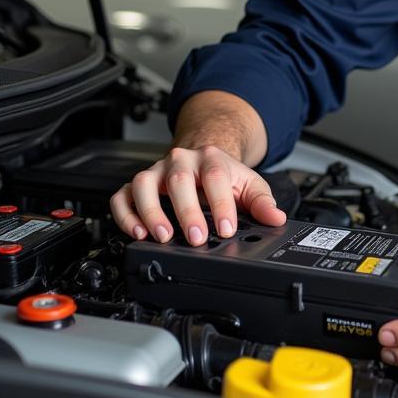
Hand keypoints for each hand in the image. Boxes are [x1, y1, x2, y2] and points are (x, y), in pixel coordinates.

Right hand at [110, 145, 285, 244]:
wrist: (203, 159)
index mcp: (211, 159)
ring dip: (151, 212)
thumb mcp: (249, 185)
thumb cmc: (224, 176)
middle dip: (187, 211)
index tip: (225, 229)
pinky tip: (136, 232)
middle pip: (179, 181)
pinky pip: (122, 196)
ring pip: (144, 184)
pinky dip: (125, 214)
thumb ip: (262, 202)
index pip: (216, 177)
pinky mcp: (136, 184)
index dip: (220, 204)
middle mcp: (181, 162)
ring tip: (162, 237)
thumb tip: (276, 218)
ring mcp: (156, 171)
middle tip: (196, 238)